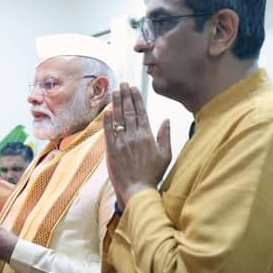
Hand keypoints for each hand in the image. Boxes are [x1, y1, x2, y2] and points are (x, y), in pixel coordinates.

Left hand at [104, 83, 171, 209]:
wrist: (138, 190)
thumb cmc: (153, 174)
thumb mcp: (166, 154)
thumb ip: (165, 135)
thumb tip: (166, 120)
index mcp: (148, 136)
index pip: (141, 112)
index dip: (136, 98)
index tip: (134, 87)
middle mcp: (134, 136)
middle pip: (129, 111)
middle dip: (126, 96)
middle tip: (122, 83)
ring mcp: (122, 143)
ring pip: (119, 119)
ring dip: (116, 103)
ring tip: (115, 91)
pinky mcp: (112, 150)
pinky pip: (109, 132)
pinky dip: (107, 120)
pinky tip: (106, 110)